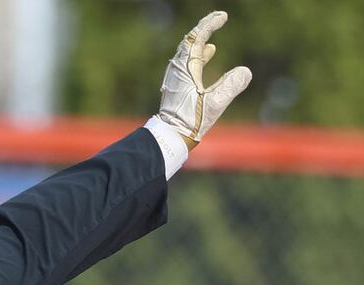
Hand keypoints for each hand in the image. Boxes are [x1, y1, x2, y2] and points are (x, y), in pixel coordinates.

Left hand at [159, 11, 251, 148]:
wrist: (170, 137)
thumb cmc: (189, 122)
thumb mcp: (214, 104)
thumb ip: (230, 86)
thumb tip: (245, 72)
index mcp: (185, 69)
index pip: (196, 39)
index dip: (209, 25)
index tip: (223, 16)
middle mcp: (178, 70)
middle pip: (190, 42)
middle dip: (204, 29)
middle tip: (218, 19)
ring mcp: (176, 78)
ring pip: (188, 52)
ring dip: (201, 41)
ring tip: (213, 36)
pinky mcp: (178, 86)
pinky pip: (188, 63)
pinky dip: (199, 54)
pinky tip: (208, 54)